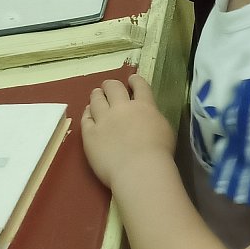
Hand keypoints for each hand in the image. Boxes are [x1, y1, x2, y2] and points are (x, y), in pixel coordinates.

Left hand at [81, 74, 173, 189]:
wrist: (138, 169)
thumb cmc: (158, 152)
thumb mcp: (164, 128)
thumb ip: (153, 117)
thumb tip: (147, 115)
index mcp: (144, 106)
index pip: (140, 86)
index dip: (135, 80)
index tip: (131, 79)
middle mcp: (122, 108)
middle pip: (113, 88)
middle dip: (111, 85)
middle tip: (109, 86)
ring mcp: (104, 120)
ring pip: (96, 100)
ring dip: (97, 95)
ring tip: (96, 94)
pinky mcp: (90, 134)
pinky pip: (85, 118)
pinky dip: (87, 113)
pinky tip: (88, 112)